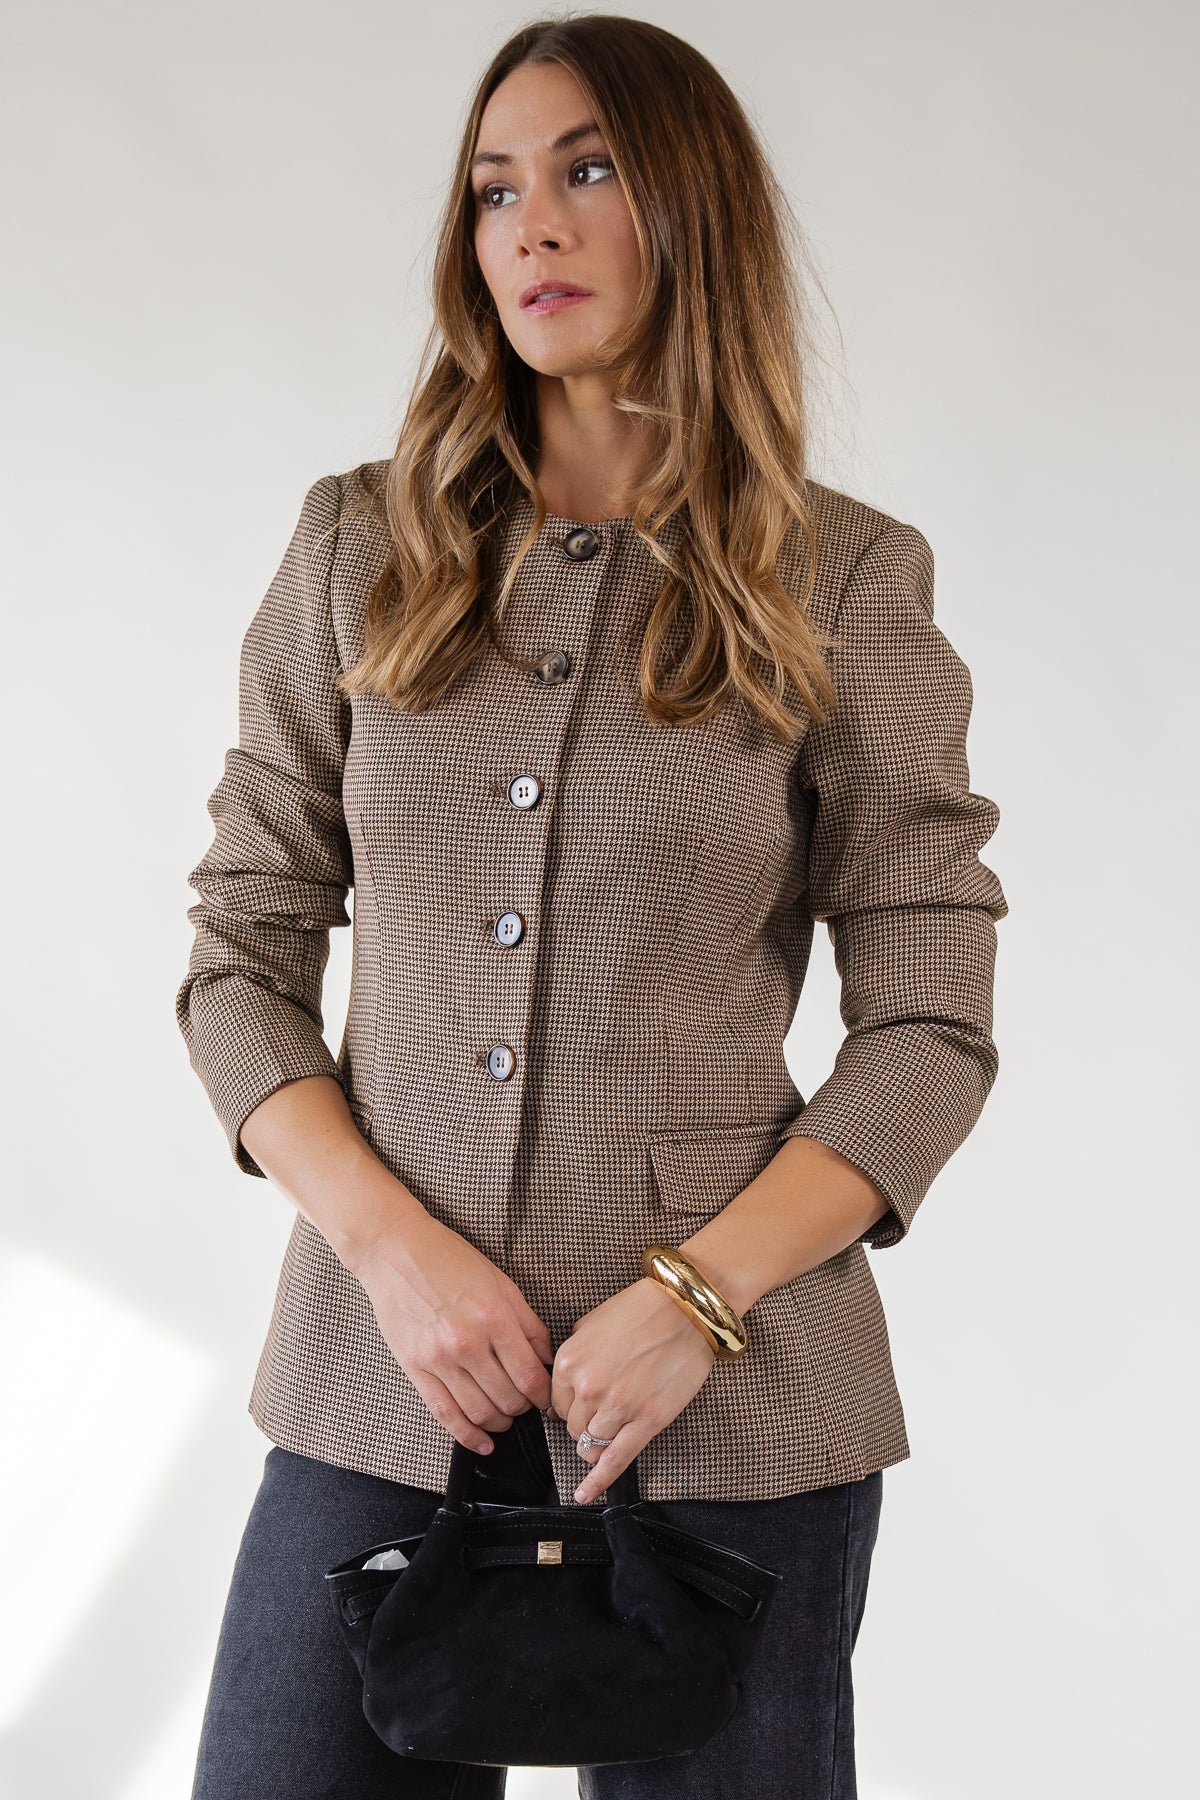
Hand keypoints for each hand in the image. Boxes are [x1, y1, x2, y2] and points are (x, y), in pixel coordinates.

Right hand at [355, 1209, 553, 1453]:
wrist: (396, 1252)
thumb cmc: (451, 1261)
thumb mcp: (501, 1282)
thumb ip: (529, 1323)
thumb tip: (547, 1359)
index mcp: (494, 1318)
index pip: (530, 1376)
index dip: (544, 1395)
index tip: (547, 1398)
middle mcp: (468, 1342)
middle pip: (508, 1399)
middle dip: (524, 1409)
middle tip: (527, 1406)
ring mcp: (439, 1358)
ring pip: (480, 1412)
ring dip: (500, 1423)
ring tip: (506, 1419)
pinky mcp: (415, 1368)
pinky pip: (445, 1414)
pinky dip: (467, 1436)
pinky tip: (482, 1443)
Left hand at [551, 1278, 716, 1503]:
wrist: (686, 1308)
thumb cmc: (640, 1310)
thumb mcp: (591, 1323)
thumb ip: (572, 1358)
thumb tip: (561, 1391)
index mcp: (570, 1361)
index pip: (556, 1403)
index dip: (569, 1405)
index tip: (579, 1404)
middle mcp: (588, 1387)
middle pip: (573, 1427)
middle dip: (583, 1423)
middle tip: (603, 1409)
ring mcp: (618, 1407)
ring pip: (591, 1445)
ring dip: (595, 1443)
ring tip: (611, 1429)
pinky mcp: (647, 1421)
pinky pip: (615, 1461)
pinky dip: (598, 1482)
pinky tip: (586, 1495)